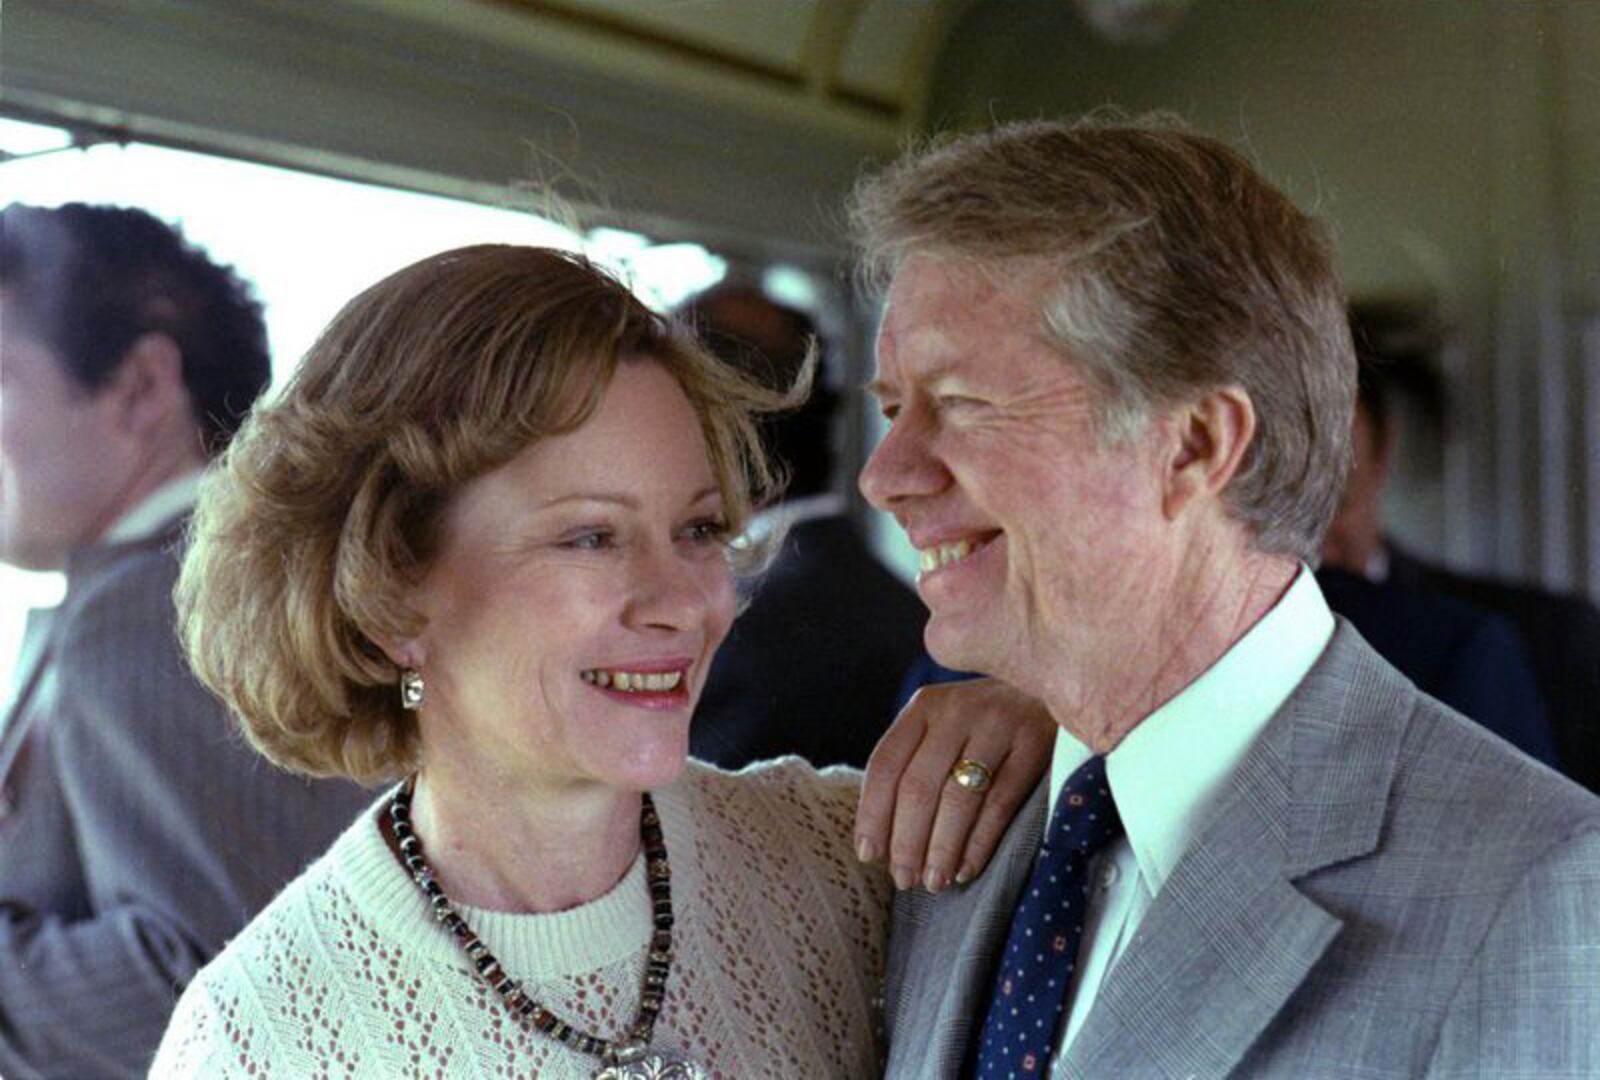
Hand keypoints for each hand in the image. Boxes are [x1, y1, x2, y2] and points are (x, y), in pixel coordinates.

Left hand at [855, 677, 1053, 891]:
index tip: (868, 855)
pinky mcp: (1034, 743)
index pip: (885, 764)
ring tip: (935, 882)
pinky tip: (967, 869)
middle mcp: (957, 710)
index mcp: (925, 706)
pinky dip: (980, 842)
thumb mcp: (945, 724)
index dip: (873, 814)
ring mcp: (998, 724)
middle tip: (904, 879)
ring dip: (942, 848)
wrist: (1055, 683)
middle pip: (918, 786)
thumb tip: (883, 840)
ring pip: (958, 798)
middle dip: (907, 841)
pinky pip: (1000, 803)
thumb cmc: (985, 722)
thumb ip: (915, 763)